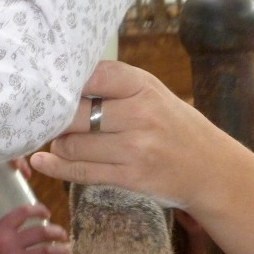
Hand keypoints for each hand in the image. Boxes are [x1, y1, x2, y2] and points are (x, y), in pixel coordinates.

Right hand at [0, 203, 71, 253]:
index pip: (24, 212)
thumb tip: (23, 229)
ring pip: (45, 252)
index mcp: (0, 229)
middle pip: (41, 232)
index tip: (47, 212)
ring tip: (66, 250)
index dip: (39, 209)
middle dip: (56, 232)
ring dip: (60, 250)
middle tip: (63, 234)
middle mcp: (9, 243)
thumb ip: (4, 232)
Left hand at [30, 60, 235, 209]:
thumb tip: (61, 83)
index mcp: (143, 86)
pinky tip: (42, 162)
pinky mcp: (130, 177)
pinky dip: (56, 168)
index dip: (62, 84)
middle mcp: (139, 114)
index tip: (46, 88)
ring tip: (56, 142)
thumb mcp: (153, 94)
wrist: (211, 169)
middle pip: (74, 114)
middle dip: (53, 119)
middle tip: (43, 120)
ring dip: (57, 145)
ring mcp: (135, 148)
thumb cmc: (175, 128)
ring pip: (73, 145)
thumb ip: (113, 86)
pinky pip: (82, 172)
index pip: (90, 76)